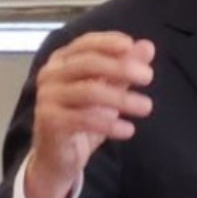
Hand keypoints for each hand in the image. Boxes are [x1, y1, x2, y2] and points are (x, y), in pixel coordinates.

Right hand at [24, 32, 155, 197]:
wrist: (59, 156)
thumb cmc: (84, 117)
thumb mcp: (108, 90)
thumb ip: (125, 68)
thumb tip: (147, 47)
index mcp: (62, 61)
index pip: (85, 43)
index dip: (108, 41)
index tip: (131, 45)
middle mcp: (51, 74)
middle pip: (88, 63)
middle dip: (121, 67)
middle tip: (148, 76)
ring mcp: (47, 97)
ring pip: (88, 91)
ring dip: (122, 99)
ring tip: (147, 107)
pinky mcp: (50, 121)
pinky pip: (84, 119)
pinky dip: (110, 124)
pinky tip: (128, 130)